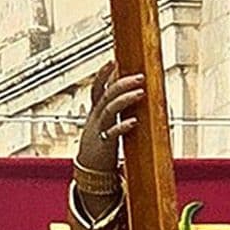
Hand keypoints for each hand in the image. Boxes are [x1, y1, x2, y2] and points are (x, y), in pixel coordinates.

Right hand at [77, 61, 144, 175]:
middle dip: (122, 83)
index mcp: (96, 112)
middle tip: (139, 76)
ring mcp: (100, 130)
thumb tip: (128, 94)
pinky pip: (113, 133)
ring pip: (110, 110)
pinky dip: (123, 126)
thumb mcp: (104, 124)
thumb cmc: (101, 144)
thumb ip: (113, 110)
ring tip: (140, 92)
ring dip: (125, 100)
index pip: (98, 88)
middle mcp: (96, 118)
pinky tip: (134, 121)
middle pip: (107, 95)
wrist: (89, 169)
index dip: (103, 74)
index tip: (113, 60)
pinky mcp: (105, 144)